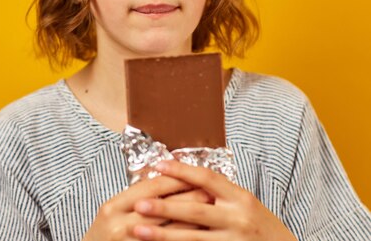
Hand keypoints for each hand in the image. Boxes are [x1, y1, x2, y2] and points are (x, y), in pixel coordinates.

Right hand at [83, 174, 210, 240]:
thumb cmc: (103, 236)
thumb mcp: (112, 213)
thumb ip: (134, 199)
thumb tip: (167, 183)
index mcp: (113, 206)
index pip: (150, 187)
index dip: (175, 179)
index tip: (195, 175)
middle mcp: (119, 223)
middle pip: (161, 206)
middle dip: (188, 199)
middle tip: (210, 193)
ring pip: (167, 229)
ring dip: (191, 221)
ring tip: (210, 214)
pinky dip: (180, 239)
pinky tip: (197, 237)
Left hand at [131, 160, 296, 240]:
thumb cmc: (261, 226)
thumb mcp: (245, 203)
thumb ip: (219, 193)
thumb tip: (182, 177)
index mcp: (241, 198)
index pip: (207, 178)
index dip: (181, 171)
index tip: (158, 165)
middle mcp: (238, 219)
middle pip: (195, 211)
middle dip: (164, 208)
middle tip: (138, 204)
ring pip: (192, 238)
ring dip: (162, 235)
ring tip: (137, 230)